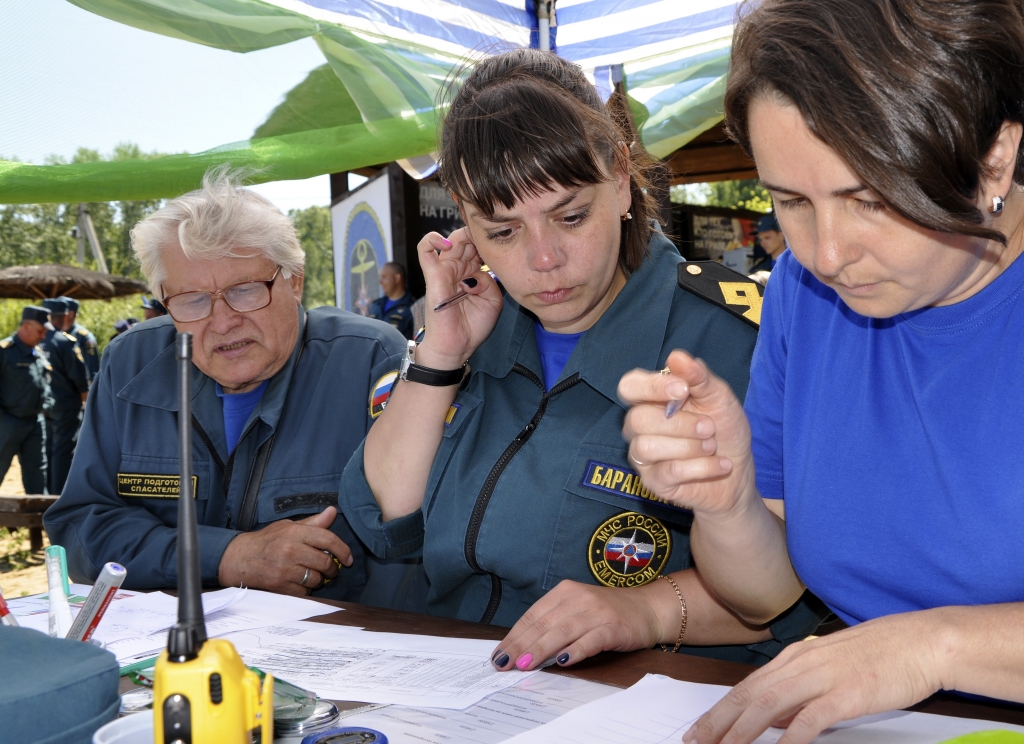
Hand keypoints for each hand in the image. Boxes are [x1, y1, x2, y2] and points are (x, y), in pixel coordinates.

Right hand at [217, 506, 353, 596]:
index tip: (348, 559)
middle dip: (332, 569)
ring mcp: (284, 569)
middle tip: (330, 570)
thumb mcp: (288, 526)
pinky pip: (304, 591)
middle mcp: (290, 549)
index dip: (343, 550)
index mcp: (295, 532)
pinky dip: (306, 589)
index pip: (327, 539)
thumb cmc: (267, 540)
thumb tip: (332, 511)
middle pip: (324, 562)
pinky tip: (300, 583)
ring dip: (318, 580)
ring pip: (316, 579)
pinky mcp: (278, 585)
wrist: (240, 558)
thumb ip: (313, 523)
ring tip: (312, 575)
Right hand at [415, 229, 502, 369]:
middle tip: (489, 242)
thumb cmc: (473, 326)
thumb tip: (476, 273)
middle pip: (467, 239)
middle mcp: (459, 268)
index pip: (479, 247)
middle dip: (479, 236)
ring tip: (473, 245)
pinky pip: (425, 249)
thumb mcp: (493, 300)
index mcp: (473, 273)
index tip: (501, 245)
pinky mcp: (433, 275)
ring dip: (463, 236)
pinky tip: (447, 244)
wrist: (457, 346)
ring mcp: (445, 270)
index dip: (489, 242)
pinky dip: (432, 239)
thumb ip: (489, 280)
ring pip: (451, 239)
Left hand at [489, 580, 664, 671]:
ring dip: (541, 649)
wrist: (648, 608)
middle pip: (543, 624)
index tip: (499, 654)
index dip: (514, 636)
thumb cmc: (607, 613)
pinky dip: (576, 650)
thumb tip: (522, 649)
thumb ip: (553, 624)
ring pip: (562, 631)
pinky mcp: (613, 627)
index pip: (533, 615)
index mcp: (564, 592)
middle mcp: (578, 598)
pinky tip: (563, 661)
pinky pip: (591, 640)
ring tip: (524, 664)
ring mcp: (596, 612)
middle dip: (521, 645)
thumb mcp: (577, 610)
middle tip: (504, 664)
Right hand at [618, 350, 755, 514]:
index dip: (651, 387)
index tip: (682, 390)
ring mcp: (643, 456)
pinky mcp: (653, 482)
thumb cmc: (724, 429)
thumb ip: (698, 376)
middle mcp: (639, 426)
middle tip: (710, 427)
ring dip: (689, 446)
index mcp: (651, 399)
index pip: (629, 386)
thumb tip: (676, 356)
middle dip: (680, 423)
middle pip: (637, 419)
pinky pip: (667, 472)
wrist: (738, 472)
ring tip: (712, 446)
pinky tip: (720, 464)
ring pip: (647, 447)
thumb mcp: (719, 397)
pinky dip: (701, 467)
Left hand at [683, 611, 948, 743]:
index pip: (747, 686)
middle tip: (695, 742)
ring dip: (740, 732)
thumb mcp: (829, 666)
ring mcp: (822, 677)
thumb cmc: (883, 654)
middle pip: (748, 696)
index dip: (720, 709)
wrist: (923, 641)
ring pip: (768, 706)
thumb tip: (773, 717)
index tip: (700, 729)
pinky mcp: (846, 694)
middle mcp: (801, 663)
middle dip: (717, 722)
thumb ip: (799, 690)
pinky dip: (788, 738)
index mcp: (796, 656)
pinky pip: (809, 719)